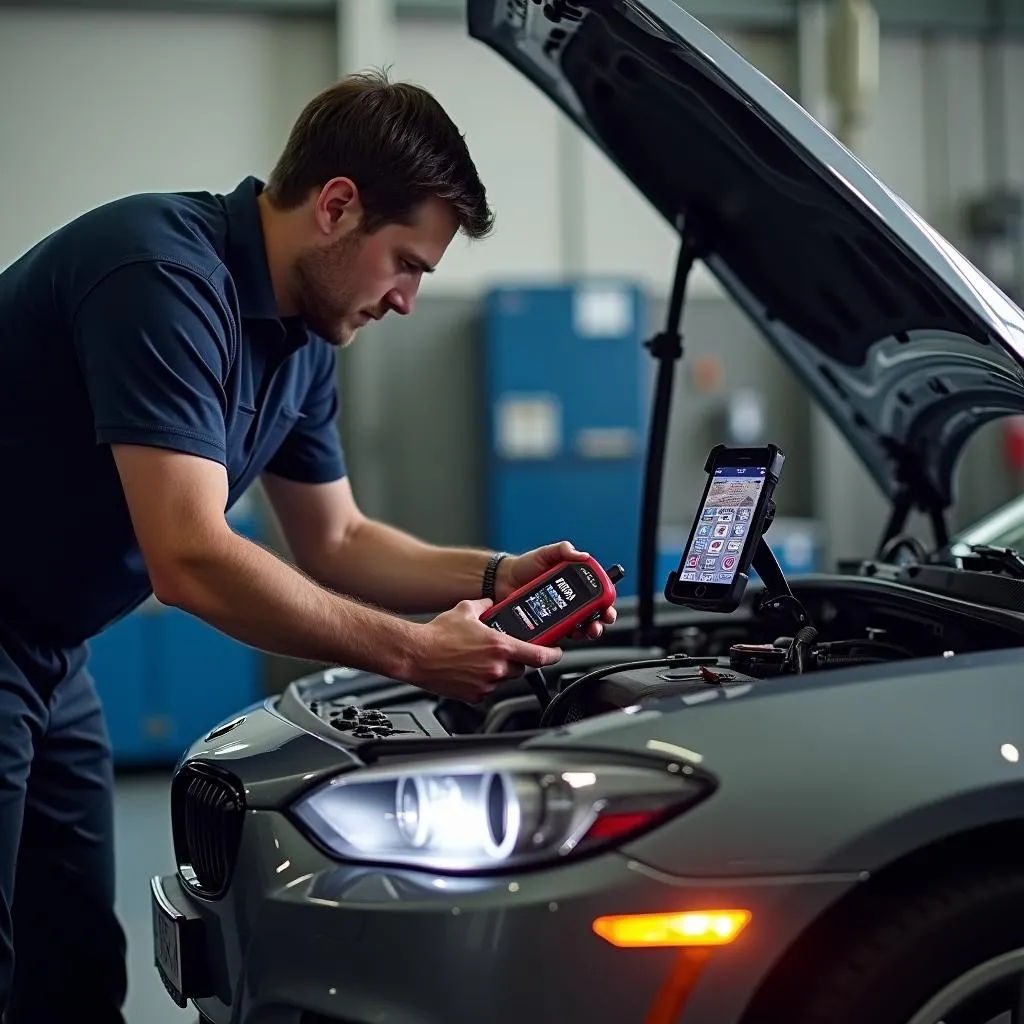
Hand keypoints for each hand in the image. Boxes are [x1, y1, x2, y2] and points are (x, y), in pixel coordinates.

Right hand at [407, 598, 562, 702]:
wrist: (416, 654)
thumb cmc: (438, 634)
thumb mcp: (466, 609)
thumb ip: (486, 605)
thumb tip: (491, 604)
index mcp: (500, 646)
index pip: (539, 656)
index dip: (552, 655)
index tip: (556, 653)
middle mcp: (496, 667)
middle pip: (521, 668)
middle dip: (516, 660)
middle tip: (503, 651)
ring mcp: (486, 684)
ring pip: (503, 679)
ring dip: (498, 670)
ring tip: (479, 659)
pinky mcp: (474, 696)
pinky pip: (487, 689)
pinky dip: (483, 681)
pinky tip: (469, 670)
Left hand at [497, 541, 617, 640]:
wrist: (502, 581)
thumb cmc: (524, 566)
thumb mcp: (546, 553)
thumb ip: (563, 550)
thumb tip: (582, 555)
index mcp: (575, 584)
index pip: (598, 594)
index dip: (607, 602)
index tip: (607, 606)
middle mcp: (570, 600)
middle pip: (593, 615)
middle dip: (600, 622)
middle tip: (598, 622)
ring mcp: (560, 614)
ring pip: (581, 627)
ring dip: (588, 632)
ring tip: (586, 631)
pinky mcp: (548, 625)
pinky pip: (560, 634)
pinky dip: (566, 636)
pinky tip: (567, 634)